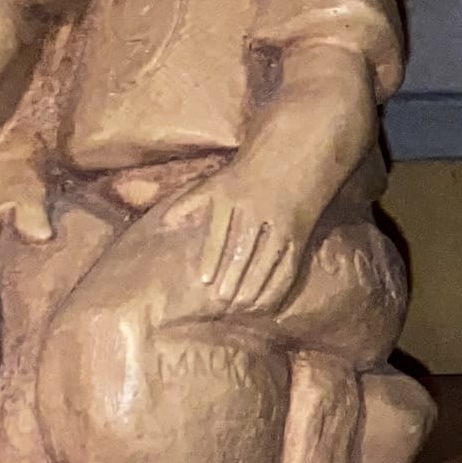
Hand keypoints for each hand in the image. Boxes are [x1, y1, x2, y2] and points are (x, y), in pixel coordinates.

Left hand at [155, 181, 304, 316]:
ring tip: (241, 305)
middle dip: (233, 277)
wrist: (292, 157)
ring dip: (255, 284)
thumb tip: (162, 224)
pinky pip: (289, 263)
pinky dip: (279, 285)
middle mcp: (257, 209)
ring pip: (268, 258)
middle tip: (221, 301)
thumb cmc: (245, 176)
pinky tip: (267, 301)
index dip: (213, 256)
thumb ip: (189, 203)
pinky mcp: (299, 234)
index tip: (205, 280)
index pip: (221, 231)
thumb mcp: (216, 182)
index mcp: (233, 196)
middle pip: (245, 249)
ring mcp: (280, 222)